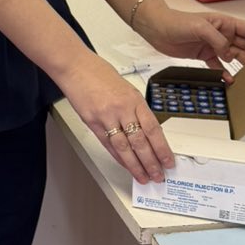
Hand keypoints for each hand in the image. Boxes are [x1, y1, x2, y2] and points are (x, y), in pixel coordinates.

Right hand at [62, 53, 172, 183]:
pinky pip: (108, 144)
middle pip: (140, 141)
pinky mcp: (92, 122)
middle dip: (151, 162)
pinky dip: (118, 157)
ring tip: (143, 176)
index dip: (162, 148)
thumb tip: (147, 131)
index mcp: (134, 100)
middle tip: (158, 174)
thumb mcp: (127, 89)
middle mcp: (122, 109)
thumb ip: (136, 109)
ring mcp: (106, 117)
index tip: (168, 161)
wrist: (76, 67)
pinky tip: (126, 165)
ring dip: (135, 165)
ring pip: (124, 147)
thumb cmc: (99, 74)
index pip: (153, 129)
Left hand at [137, 2, 244, 74]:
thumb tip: (229, 54)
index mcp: (224, 23)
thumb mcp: (201, 27)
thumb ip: (218, 40)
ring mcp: (213, 45)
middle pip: (244, 45)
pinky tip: (229, 80)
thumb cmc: (177, 22)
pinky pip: (218, 66)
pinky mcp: (204, 55)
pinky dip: (224, 73)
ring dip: (241, 65)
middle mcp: (221, 34)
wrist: (157, 29)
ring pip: (233, 56)